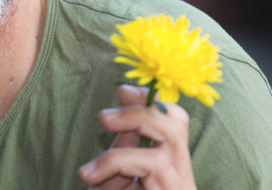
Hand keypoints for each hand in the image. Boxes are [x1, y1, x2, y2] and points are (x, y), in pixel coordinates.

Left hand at [78, 85, 194, 189]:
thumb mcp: (115, 177)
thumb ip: (122, 149)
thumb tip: (116, 113)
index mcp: (170, 168)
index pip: (172, 121)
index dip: (150, 101)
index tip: (124, 91)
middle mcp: (181, 176)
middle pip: (178, 122)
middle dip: (142, 105)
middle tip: (107, 111)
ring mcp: (180, 185)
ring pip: (172, 135)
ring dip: (134, 120)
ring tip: (103, 121)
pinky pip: (152, 162)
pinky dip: (117, 160)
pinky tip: (90, 173)